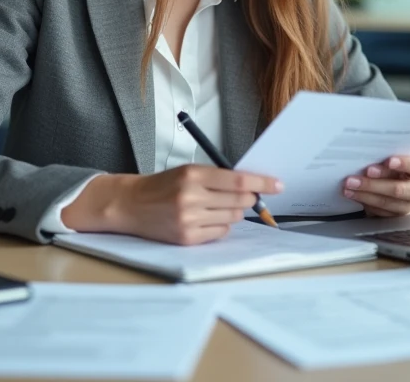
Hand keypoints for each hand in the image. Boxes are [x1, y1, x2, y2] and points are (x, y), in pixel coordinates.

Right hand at [61, 165, 282, 244]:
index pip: (239, 180)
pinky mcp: (187, 238)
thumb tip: (252, 187)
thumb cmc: (163, 186)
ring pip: (233, 217)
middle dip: (248, 198)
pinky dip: (221, 225)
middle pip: (239, 200)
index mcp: (193, 175)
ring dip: (233, 212)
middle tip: (246, 196)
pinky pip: (220, 232)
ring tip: (215, 206)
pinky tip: (206, 219)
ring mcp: (189, 219)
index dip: (262, 183)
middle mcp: (191, 197)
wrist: (131, 204)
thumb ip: (218, 178)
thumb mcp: (188, 171)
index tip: (278, 184)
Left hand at [343, 155, 409, 216]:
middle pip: (399, 189)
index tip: (387, 161)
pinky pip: (380, 212)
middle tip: (355, 178)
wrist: (402, 179)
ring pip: (387, 203)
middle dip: (374, 184)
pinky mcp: (397, 216)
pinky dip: (365, 203)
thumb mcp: (398, 156)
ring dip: (365, 195)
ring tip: (349, 188)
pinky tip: (354, 196)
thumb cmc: (398, 164)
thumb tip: (367, 154)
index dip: (405, 164)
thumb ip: (388, 156)